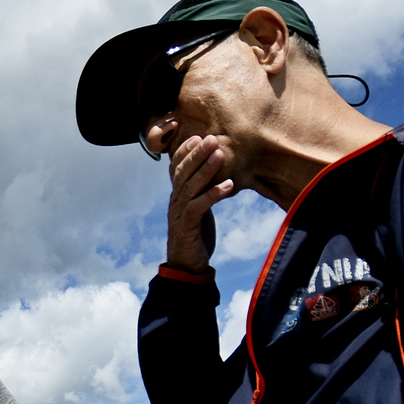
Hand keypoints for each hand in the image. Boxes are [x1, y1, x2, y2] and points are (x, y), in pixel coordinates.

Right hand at [167, 133, 236, 270]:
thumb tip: (212, 177)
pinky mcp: (187, 227)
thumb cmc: (195, 237)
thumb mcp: (197, 210)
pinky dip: (213, 194)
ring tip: (219, 155)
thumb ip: (200, 194)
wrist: (187, 267)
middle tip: (211, 138)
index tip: (198, 137)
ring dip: (206, 169)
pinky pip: (199, 206)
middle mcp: (175, 202)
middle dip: (197, 154)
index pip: (176, 169)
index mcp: (176, 197)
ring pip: (190, 187)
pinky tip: (228, 185)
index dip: (185, 153)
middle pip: (183, 173)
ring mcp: (179, 214)